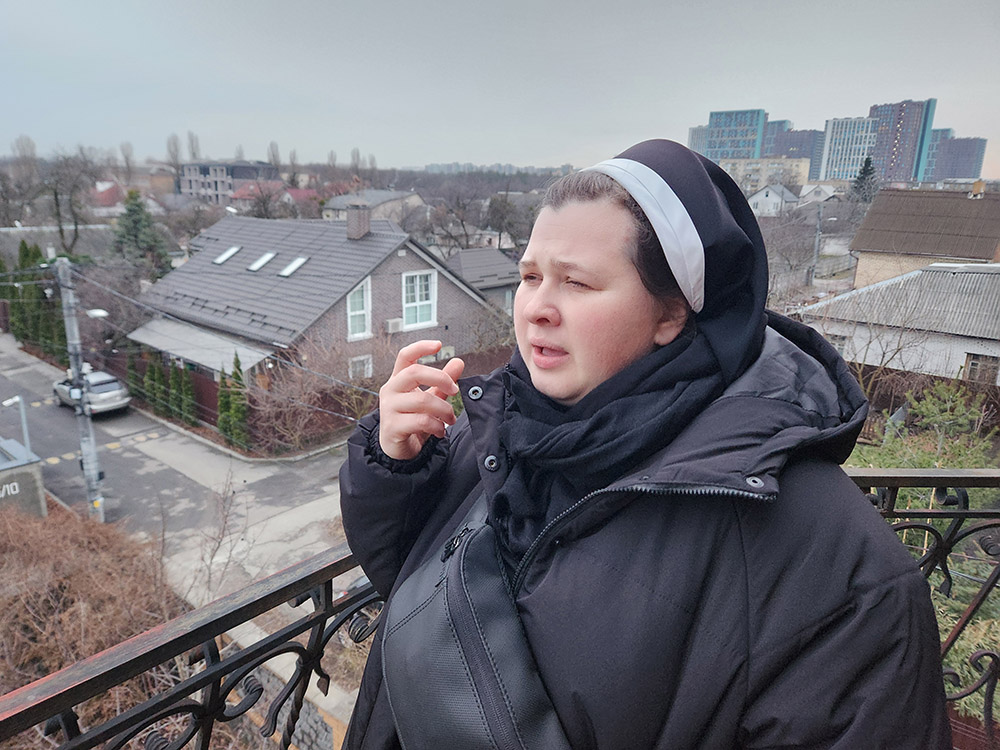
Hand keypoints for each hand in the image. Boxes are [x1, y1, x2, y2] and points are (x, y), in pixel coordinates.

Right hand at [378, 340, 465, 459]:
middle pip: (414, 372)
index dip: (420, 347)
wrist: (398, 449)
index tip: (439, 344)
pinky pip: (421, 421)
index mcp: (398, 379)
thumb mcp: (430, 398)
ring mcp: (389, 408)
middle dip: (441, 378)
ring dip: (444, 410)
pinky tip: (441, 431)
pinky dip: (437, 426)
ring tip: (451, 419)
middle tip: (455, 390)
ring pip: (422, 400)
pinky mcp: (392, 427)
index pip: (405, 356)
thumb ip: (443, 382)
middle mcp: (390, 390)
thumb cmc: (413, 420)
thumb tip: (459, 361)